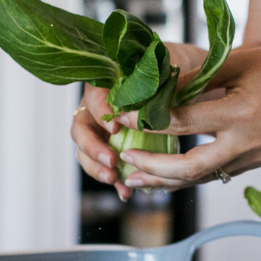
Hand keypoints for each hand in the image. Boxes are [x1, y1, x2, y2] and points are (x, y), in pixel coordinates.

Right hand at [71, 41, 209, 200]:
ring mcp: (101, 130)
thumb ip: (155, 77)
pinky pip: (105, 166)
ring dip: (97, 168)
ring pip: (86, 151)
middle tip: (112, 161)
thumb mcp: (164, 67)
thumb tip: (154, 91)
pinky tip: (125, 193)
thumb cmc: (169, 70)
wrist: (179, 83)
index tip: (115, 126)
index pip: (93, 97)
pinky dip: (114, 181)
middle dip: (92, 148)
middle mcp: (96, 107)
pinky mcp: (113, 148)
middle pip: (81, 128)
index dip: (100, 112)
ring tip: (115, 180)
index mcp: (104, 82)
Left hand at [116, 46, 260, 190]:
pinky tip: (167, 176)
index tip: (121, 115)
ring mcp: (252, 158)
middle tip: (125, 158)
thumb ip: (195, 80)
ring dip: (167, 180)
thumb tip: (154, 90)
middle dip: (153, 167)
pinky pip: (216, 175)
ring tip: (136, 178)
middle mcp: (247, 142)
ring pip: (202, 178)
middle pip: (191, 168)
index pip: (183, 123)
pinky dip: (189, 177)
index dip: (147, 120)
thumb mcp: (235, 63)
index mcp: (241, 113)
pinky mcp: (255, 163)